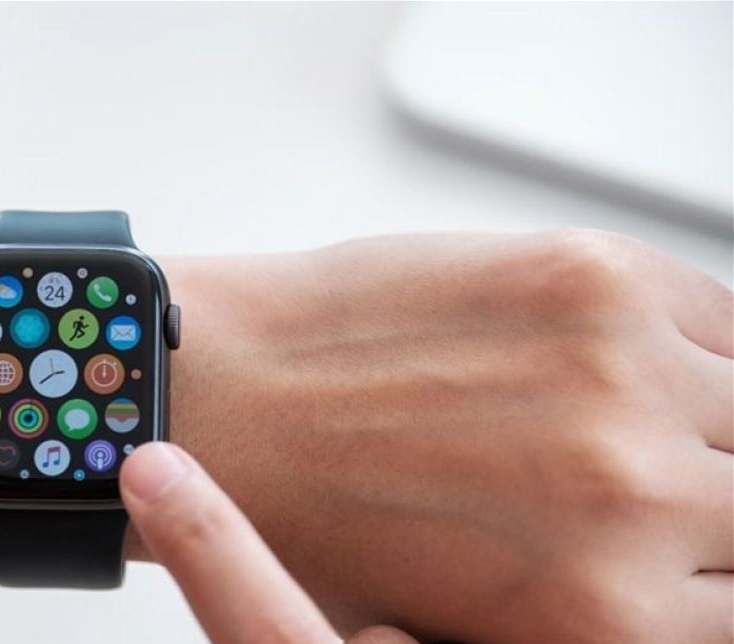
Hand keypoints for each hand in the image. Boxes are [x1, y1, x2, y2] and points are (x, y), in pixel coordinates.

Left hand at [166, 230, 731, 641]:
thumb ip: (598, 612)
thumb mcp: (471, 627)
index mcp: (613, 619)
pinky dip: (692, 343)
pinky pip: (718, 317)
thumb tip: (680, 592)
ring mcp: (623, 375)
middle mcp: (635, 499)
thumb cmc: (321, 526)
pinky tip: (621, 361)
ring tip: (622, 419)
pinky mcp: (599, 278)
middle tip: (650, 481)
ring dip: (705, 414)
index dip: (710, 565)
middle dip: (711, 496)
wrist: (225, 400)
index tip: (690, 541)